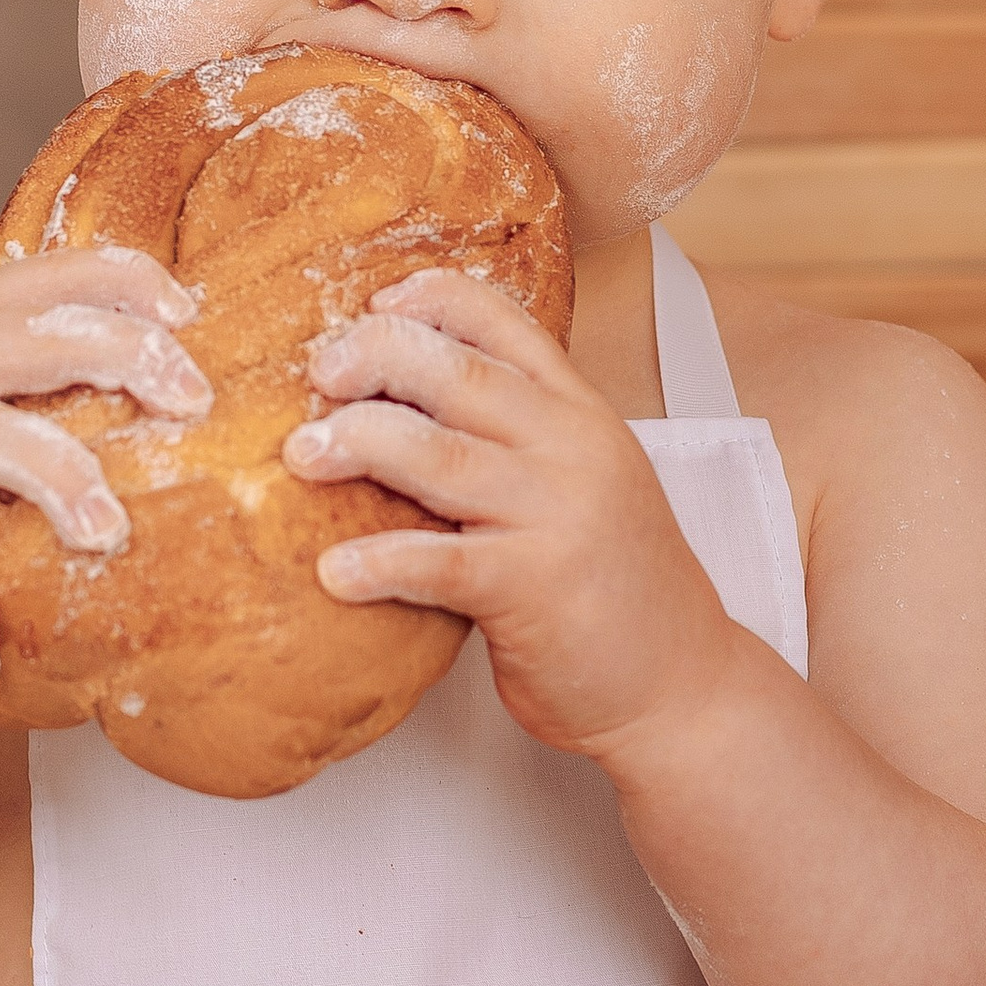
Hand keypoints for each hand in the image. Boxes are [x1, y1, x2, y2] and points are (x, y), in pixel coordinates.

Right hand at [0, 249, 209, 696]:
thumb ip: (7, 361)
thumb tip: (130, 386)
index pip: (61, 272)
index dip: (132, 283)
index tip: (191, 313)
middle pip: (56, 338)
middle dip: (137, 362)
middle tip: (197, 406)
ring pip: (5, 439)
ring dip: (68, 484)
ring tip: (108, 534)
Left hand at [283, 269, 727, 758]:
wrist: (683, 684)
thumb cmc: (615, 585)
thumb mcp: (581, 481)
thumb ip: (512, 440)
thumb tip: (396, 407)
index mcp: (579, 412)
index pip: (504, 321)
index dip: (430, 300)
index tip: (372, 305)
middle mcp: (573, 449)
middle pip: (459, 371)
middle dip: (375, 356)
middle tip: (318, 374)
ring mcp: (558, 516)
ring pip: (441, 455)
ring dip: (359, 443)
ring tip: (303, 455)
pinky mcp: (535, 588)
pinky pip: (440, 562)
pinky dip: (379, 561)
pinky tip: (335, 571)